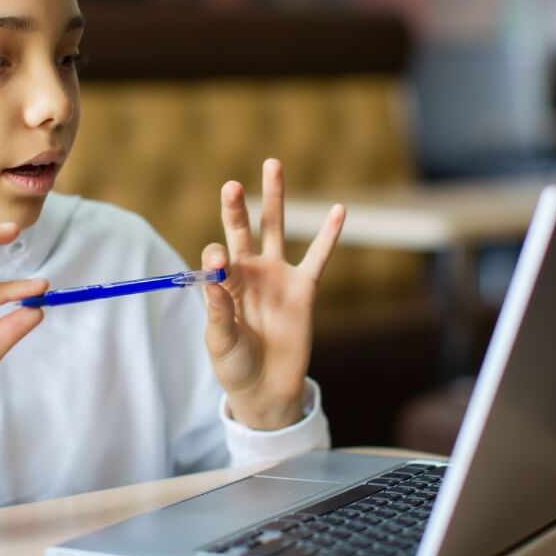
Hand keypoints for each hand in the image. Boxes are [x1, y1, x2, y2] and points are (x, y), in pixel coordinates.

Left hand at [202, 158, 344, 429]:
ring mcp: (277, 276)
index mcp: (223, 283)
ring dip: (274, 198)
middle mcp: (248, 272)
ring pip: (276, 229)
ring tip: (273, 165)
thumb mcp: (219, 340)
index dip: (216, 259)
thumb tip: (215, 271)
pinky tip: (340, 210)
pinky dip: (330, 234)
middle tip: (230, 185)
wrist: (265, 390)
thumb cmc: (234, 365)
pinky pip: (319, 256)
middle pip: (242, 229)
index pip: (216, 257)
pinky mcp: (304, 288)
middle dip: (236, 206)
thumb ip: (218, 308)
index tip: (218, 264)